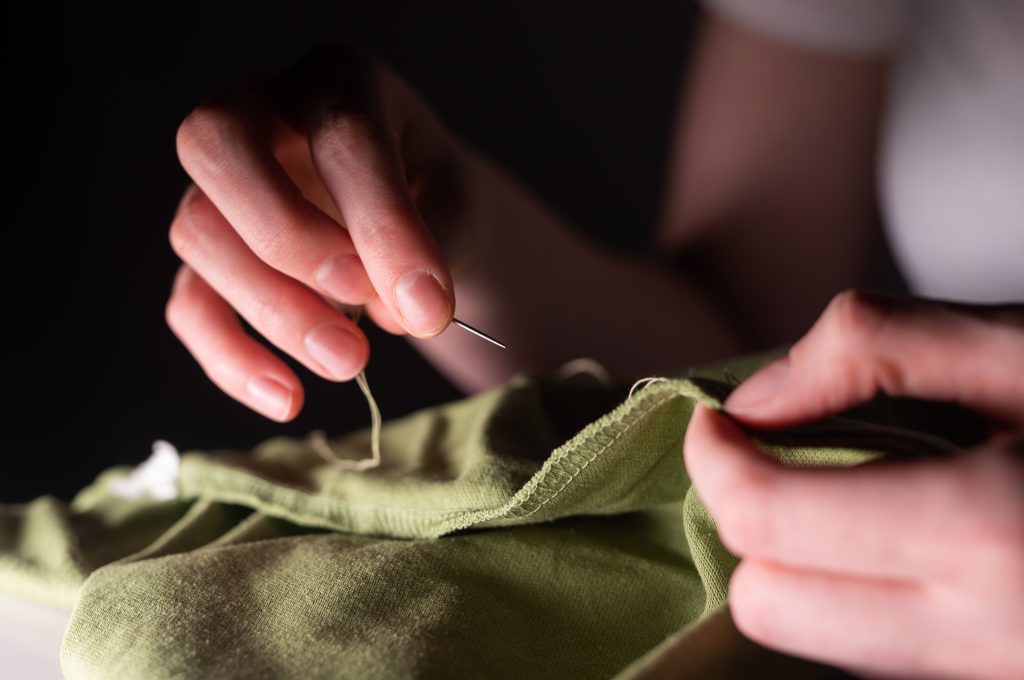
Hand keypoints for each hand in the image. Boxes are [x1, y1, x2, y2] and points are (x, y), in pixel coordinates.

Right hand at [166, 45, 469, 420]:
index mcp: (340, 83)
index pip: (342, 135)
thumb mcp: (460, 208)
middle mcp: (262, 114)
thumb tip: (394, 315)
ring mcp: (222, 184)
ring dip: (271, 309)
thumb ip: (434, 250)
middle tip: (360, 306)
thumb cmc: (437, 199)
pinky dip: (230, 356)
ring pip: (199, 232)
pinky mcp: (210, 253)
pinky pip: (190, 301)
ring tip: (351, 363)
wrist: (417, 213)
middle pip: (220, 148)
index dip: (380, 224)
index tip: (426, 307)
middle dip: (288, 238)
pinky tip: (286, 397)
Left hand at [684, 291, 1023, 678]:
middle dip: (750, 524)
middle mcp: (986, 631)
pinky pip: (882, 657)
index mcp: (986, 533)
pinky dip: (852, 596)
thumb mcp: (1022, 345)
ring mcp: (997, 674)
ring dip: (797, 564)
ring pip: (817, 643)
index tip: (715, 418)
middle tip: (778, 454)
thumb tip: (752, 401)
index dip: (715, 459)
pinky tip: (893, 533)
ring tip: (840, 488)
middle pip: (771, 607)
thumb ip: (870, 348)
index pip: (768, 523)